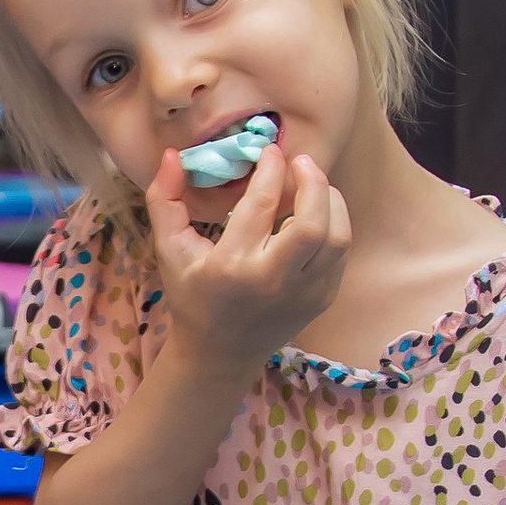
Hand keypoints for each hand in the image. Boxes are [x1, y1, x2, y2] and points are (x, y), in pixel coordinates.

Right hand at [143, 138, 350, 374]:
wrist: (219, 354)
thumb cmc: (192, 296)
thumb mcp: (170, 250)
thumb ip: (165, 200)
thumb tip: (171, 155)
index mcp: (231, 265)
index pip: (262, 203)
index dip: (270, 168)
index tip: (268, 151)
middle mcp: (272, 280)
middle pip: (313, 221)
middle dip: (312, 181)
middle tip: (300, 162)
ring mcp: (303, 293)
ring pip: (337, 236)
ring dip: (330, 200)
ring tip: (312, 185)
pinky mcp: (322, 299)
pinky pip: (340, 252)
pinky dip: (334, 224)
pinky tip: (316, 214)